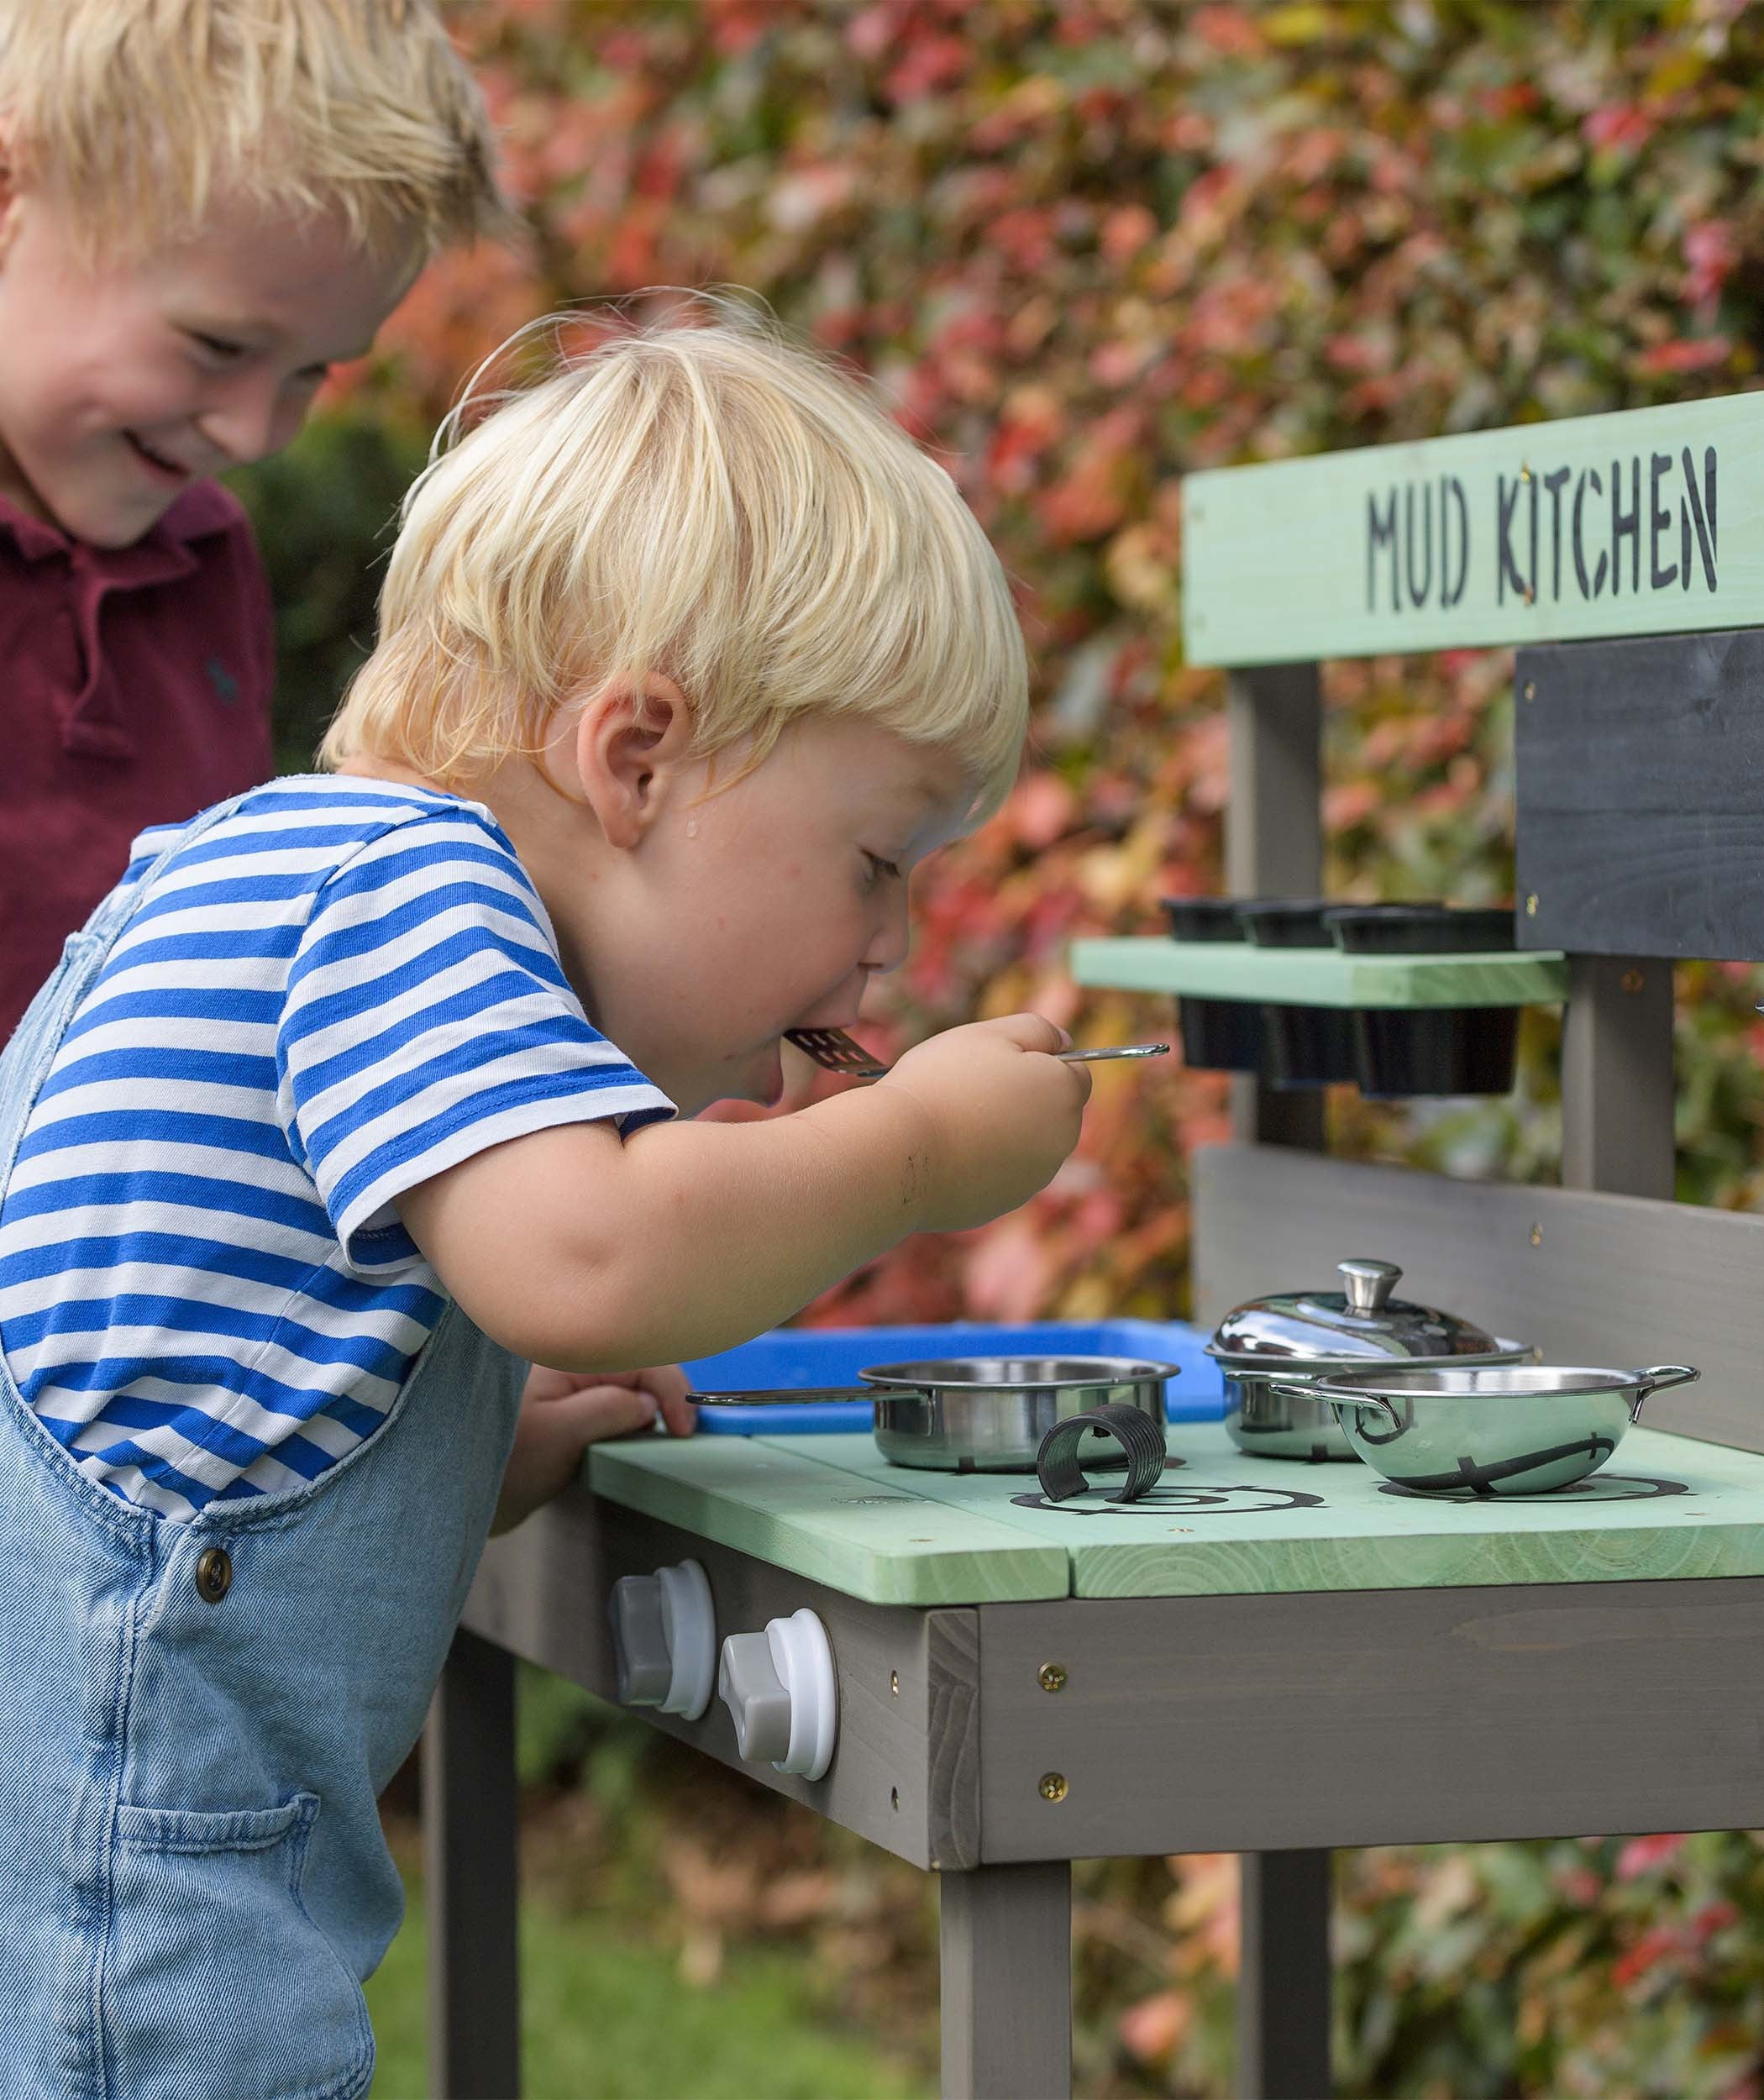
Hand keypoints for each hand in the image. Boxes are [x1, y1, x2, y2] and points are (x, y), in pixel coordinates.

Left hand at [491, 1361, 695, 1534]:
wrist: (457, 1497)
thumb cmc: (505, 1461)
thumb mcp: (560, 1434)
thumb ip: (608, 1409)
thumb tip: (649, 1405)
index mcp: (567, 1360)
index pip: (636, 1359)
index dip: (669, 1390)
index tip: (685, 1430)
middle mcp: (571, 1369)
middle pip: (636, 1371)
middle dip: (664, 1398)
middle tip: (681, 1436)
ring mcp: (568, 1393)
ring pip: (626, 1392)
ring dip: (650, 1412)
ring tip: (665, 1440)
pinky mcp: (567, 1418)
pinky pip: (611, 1411)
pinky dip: (632, 1425)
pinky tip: (639, 1441)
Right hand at [877, 1013, 1090, 1232]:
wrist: (898, 1152)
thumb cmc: (941, 1083)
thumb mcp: (989, 1034)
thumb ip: (1037, 1030)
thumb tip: (1064, 1042)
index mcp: (1064, 1094)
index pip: (1075, 1073)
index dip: (1039, 1061)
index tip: (998, 1063)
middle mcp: (1061, 1141)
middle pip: (1052, 1112)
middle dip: (1023, 1099)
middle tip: (969, 1089)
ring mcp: (1033, 1179)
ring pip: (1025, 1145)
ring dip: (1002, 1132)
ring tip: (953, 1121)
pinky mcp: (1003, 1204)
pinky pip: (998, 1175)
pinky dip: (981, 1163)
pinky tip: (947, 1153)